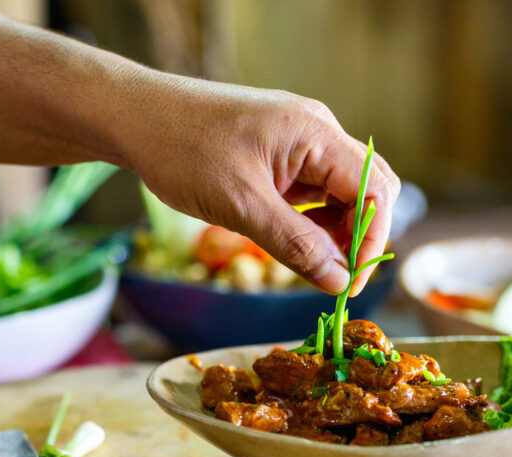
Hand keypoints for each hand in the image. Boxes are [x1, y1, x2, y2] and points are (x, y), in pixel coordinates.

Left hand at [120, 79, 400, 294]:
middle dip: (361, 237)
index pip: (375, 188)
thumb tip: (339, 280)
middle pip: (367, 189)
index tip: (352, 283)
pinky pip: (311, 192)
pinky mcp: (278, 156)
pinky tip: (296, 246)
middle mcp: (316, 132)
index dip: (372, 239)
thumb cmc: (183, 151)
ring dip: (335, 233)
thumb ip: (295, 244)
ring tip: (313, 268)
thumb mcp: (241, 206)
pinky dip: (311, 223)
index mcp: (316, 133)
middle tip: (338, 280)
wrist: (136, 119)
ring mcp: (297, 143)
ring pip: (339, 194)